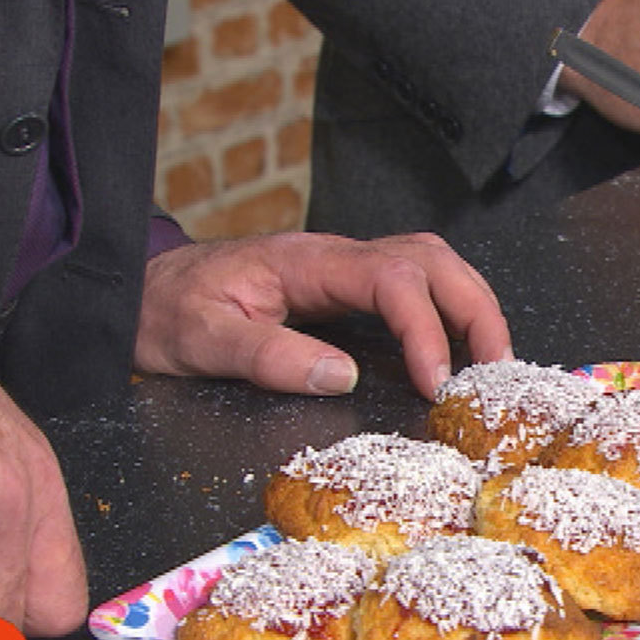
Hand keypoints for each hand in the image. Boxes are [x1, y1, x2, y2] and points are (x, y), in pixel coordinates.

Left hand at [133, 231, 512, 400]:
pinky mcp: (345, 288)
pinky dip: (449, 312)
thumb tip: (340, 376)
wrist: (142, 291)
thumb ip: (268, 355)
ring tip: (492, 362)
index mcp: (305, 263)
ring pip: (431, 264)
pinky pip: (414, 285)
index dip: (424, 329)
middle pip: (430, 259)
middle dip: (474, 308)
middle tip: (497, 368)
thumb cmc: (167, 312)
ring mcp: (343, 268)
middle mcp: (334, 256)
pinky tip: (458, 349)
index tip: (435, 383)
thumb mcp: (202, 340)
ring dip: (471, 306)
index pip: (390, 278)